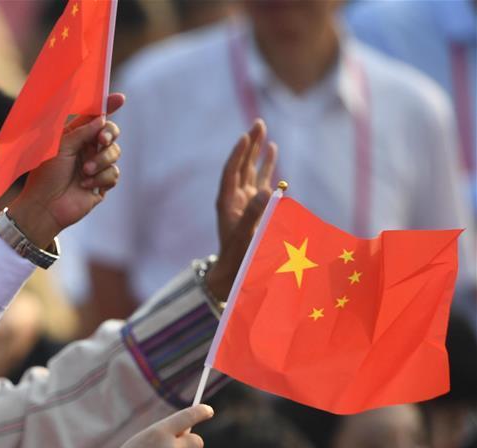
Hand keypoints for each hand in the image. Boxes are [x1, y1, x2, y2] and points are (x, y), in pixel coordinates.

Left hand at [8, 94, 123, 247]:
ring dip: (101, 161)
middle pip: (111, 133)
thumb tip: (102, 120)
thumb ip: (82, 131)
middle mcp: (87, 149)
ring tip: (85, 172)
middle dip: (109, 135)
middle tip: (100, 141)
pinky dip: (100, 179)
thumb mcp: (61, 146)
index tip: (120, 99)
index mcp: (76, 136)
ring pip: (114, 154)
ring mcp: (96, 166)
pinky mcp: (102, 184)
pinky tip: (85, 186)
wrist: (46, 205)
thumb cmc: (46, 175)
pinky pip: (113, 174)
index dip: (108, 106)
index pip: (95, 117)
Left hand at [206, 118, 276, 302]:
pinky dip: (266, 165)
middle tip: (258, 124)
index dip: (237, 154)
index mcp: (226, 203)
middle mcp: (234, 198)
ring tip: (263, 129)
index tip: (245, 137)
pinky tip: (272, 150)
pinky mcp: (254, 205)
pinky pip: (261, 180)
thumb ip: (255, 213)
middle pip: (241, 165)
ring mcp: (244, 200)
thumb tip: (269, 190)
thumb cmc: (238, 257)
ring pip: (250, 169)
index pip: (231, 173)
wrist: (235, 272)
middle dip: (249, 145)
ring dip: (257, 150)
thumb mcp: (246, 236)